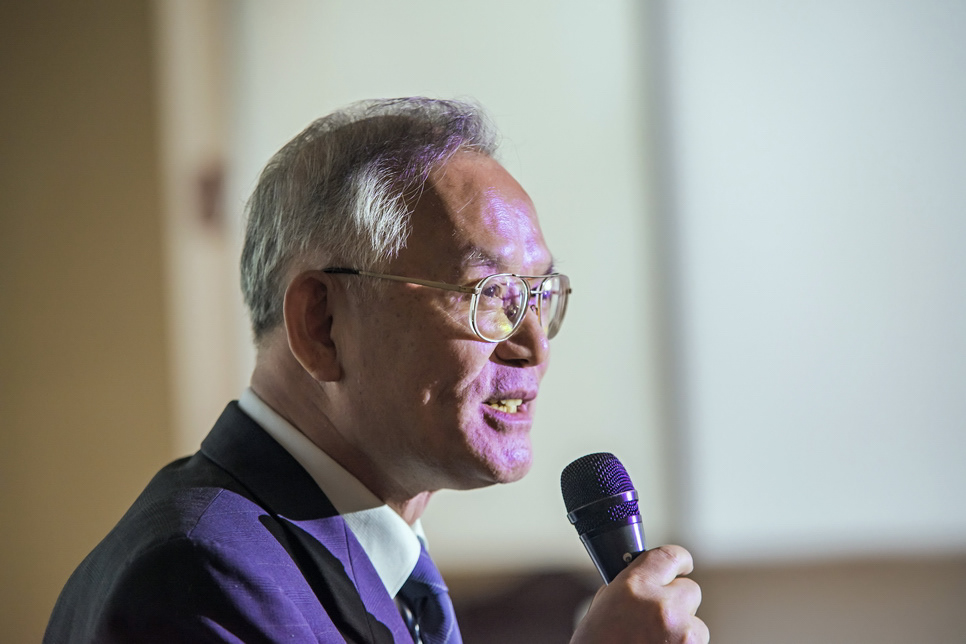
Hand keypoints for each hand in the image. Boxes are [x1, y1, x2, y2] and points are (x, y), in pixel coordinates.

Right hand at [570, 545, 708, 643]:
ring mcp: (681, 633)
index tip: (683, 564)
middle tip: (660, 618)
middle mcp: (662, 605)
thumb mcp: (603, 608)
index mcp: (635, 586)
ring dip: (683, 632)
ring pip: (697, 624)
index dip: (679, 560)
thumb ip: (629, 590)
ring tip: (656, 643)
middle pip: (690, 590)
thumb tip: (647, 583)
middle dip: (678, 603)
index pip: (670, 556)